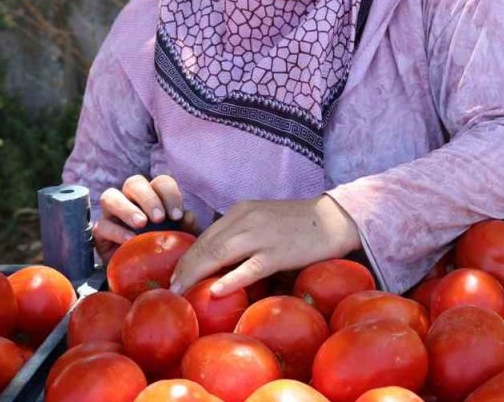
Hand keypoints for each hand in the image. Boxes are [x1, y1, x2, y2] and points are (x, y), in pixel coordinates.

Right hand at [93, 174, 198, 262]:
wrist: (144, 281)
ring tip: (141, 224)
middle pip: (134, 183)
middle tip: (159, 218)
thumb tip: (188, 215)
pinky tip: (129, 241)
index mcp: (155, 197)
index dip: (169, 194)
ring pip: (110, 197)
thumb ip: (188, 229)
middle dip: (148, 198)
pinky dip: (116, 231)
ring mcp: (112, 215)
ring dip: (126, 208)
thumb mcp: (182, 242)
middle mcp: (131, 201)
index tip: (177, 216)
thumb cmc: (165, 254)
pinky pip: (102, 226)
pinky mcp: (100, 234)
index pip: (160, 183)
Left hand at [168, 195, 361, 297]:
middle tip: (172, 287)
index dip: (188, 256)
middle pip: (207, 245)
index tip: (176, 274)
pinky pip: (250, 268)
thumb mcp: (263, 219)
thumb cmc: (297, 224)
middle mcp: (247, 219)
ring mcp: (262, 236)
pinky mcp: (279, 252)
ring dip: (197, 274)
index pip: (207, 235)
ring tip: (183, 291)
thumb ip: (241, 232)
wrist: (332, 220)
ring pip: (221, 254)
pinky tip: (215, 291)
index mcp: (242, 211)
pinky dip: (230, 279)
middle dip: (186, 267)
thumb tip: (217, 258)